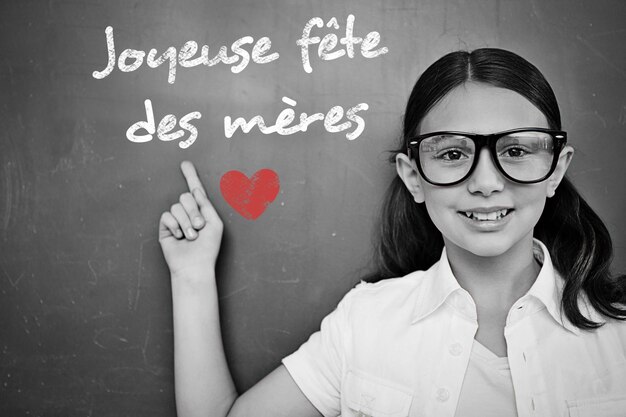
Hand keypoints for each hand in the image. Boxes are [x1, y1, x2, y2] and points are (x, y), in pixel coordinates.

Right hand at [159, 161, 223, 277]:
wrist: (195, 265)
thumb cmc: (208, 247)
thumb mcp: (214, 223)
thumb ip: (205, 204)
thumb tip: (194, 190)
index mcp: (202, 210)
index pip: (196, 190)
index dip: (191, 176)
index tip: (185, 163)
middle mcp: (188, 213)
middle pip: (185, 196)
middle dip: (194, 211)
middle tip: (199, 226)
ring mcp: (176, 220)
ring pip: (176, 206)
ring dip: (186, 222)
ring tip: (191, 236)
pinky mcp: (165, 228)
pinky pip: (166, 216)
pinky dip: (175, 226)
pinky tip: (179, 237)